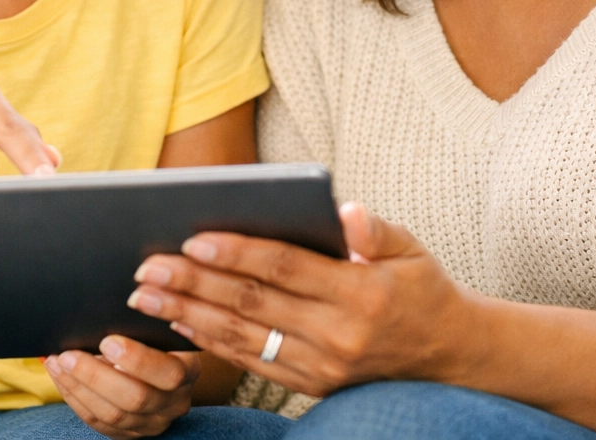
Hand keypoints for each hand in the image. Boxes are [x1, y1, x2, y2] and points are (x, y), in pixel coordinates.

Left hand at [44, 335, 198, 437]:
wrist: (163, 364)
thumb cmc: (158, 336)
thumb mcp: (162, 329)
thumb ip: (144, 324)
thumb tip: (104, 318)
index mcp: (188, 372)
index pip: (168, 373)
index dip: (137, 359)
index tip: (107, 341)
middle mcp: (174, 403)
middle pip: (135, 398)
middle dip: (96, 375)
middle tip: (69, 354)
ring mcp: (152, 422)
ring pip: (112, 414)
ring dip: (79, 387)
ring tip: (58, 362)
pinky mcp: (129, 433)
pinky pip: (98, 422)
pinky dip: (75, 399)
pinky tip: (61, 377)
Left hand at [127, 202, 469, 396]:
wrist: (449, 355)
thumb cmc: (422, 288)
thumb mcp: (412, 248)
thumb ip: (374, 228)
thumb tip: (342, 210)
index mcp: (361, 293)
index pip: (286, 268)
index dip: (237, 253)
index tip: (193, 239)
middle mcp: (338, 335)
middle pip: (253, 304)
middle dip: (195, 284)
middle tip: (149, 267)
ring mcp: (322, 365)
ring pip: (243, 336)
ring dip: (189, 315)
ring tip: (146, 296)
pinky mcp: (311, 384)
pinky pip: (252, 361)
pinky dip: (211, 343)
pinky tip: (179, 323)